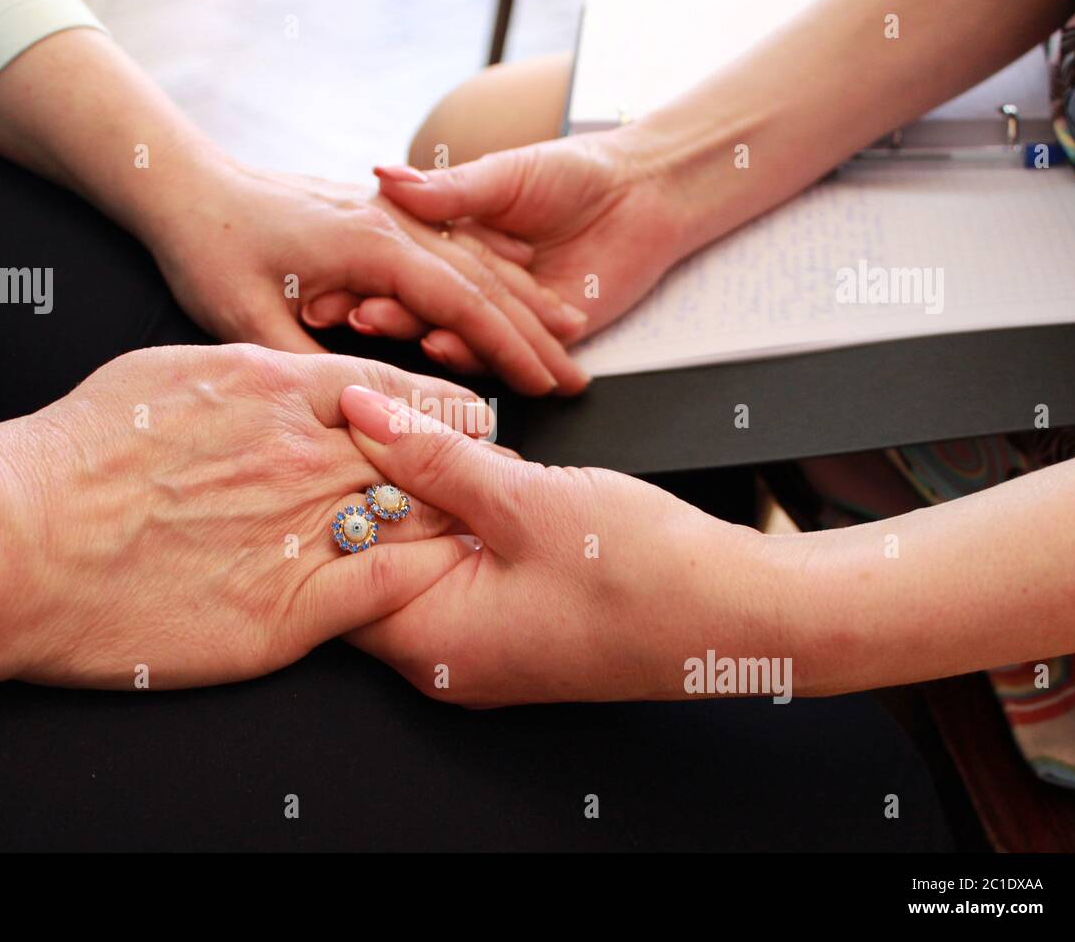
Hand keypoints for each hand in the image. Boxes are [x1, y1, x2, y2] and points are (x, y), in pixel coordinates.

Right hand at [0, 345, 494, 689]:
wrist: (14, 545)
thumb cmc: (75, 455)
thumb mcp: (167, 375)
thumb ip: (247, 373)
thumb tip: (294, 379)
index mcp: (276, 391)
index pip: (403, 391)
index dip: (447, 408)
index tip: (468, 421)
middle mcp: (303, 457)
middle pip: (428, 454)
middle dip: (466, 465)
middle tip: (492, 475)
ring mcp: (301, 533)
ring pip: (421, 519)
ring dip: (454, 522)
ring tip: (476, 527)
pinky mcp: (288, 611)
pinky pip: (388, 590)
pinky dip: (422, 580)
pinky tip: (439, 579)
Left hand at [148, 160, 589, 395]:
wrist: (190, 188)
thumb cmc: (213, 251)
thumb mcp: (249, 322)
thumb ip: (313, 365)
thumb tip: (368, 409)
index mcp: (372, 247)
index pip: (460, 303)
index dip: (507, 347)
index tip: (546, 382)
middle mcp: (392, 223)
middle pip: (485, 278)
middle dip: (535, 329)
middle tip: (576, 372)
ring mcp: (390, 213)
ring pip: (477, 253)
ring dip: (526, 293)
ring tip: (570, 327)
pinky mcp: (381, 214)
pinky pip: (454, 235)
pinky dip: (496, 258)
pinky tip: (521, 269)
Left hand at [336, 385, 794, 705]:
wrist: (743, 615)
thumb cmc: (644, 576)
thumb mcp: (523, 498)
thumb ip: (431, 456)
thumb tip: (363, 416)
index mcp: (428, 642)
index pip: (331, 572)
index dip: (331, 494)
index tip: (343, 432)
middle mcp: (444, 657)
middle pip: (374, 562)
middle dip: (384, 488)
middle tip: (401, 423)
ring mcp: (481, 645)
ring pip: (423, 556)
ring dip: (432, 497)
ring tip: (454, 442)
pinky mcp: (514, 624)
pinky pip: (463, 565)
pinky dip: (468, 518)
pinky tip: (495, 476)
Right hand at [367, 128, 686, 374]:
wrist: (645, 194)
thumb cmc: (573, 172)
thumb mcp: (502, 175)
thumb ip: (450, 190)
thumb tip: (388, 176)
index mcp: (448, 243)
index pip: (398, 266)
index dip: (368, 275)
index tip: (336, 284)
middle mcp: (467, 284)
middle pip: (419, 305)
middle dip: (390, 314)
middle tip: (361, 317)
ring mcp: (500, 318)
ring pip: (456, 335)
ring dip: (428, 338)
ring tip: (413, 336)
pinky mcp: (535, 344)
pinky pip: (500, 356)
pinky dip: (476, 355)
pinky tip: (455, 351)